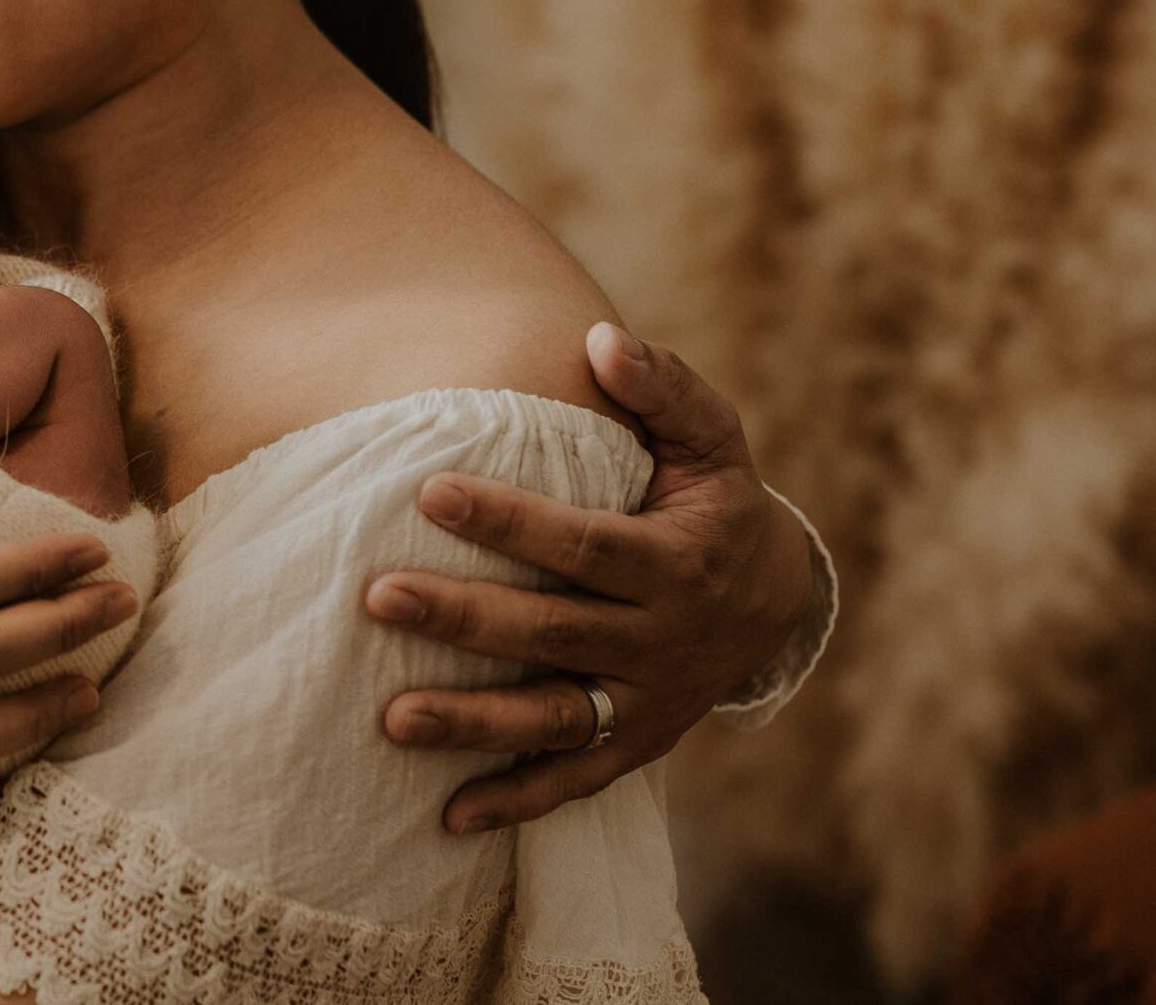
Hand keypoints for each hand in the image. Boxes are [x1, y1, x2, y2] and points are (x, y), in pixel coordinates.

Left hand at [366, 322, 814, 831]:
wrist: (777, 600)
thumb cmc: (716, 500)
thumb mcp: (711, 438)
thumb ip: (662, 387)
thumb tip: (599, 338)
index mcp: (676, 560)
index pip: (581, 544)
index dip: (508, 520)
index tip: (429, 490)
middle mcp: (661, 641)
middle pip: (550, 634)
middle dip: (462, 617)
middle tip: (377, 595)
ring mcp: (646, 704)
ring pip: (552, 720)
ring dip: (472, 724)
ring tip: (392, 719)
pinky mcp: (634, 747)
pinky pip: (571, 783)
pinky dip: (514, 803)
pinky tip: (446, 817)